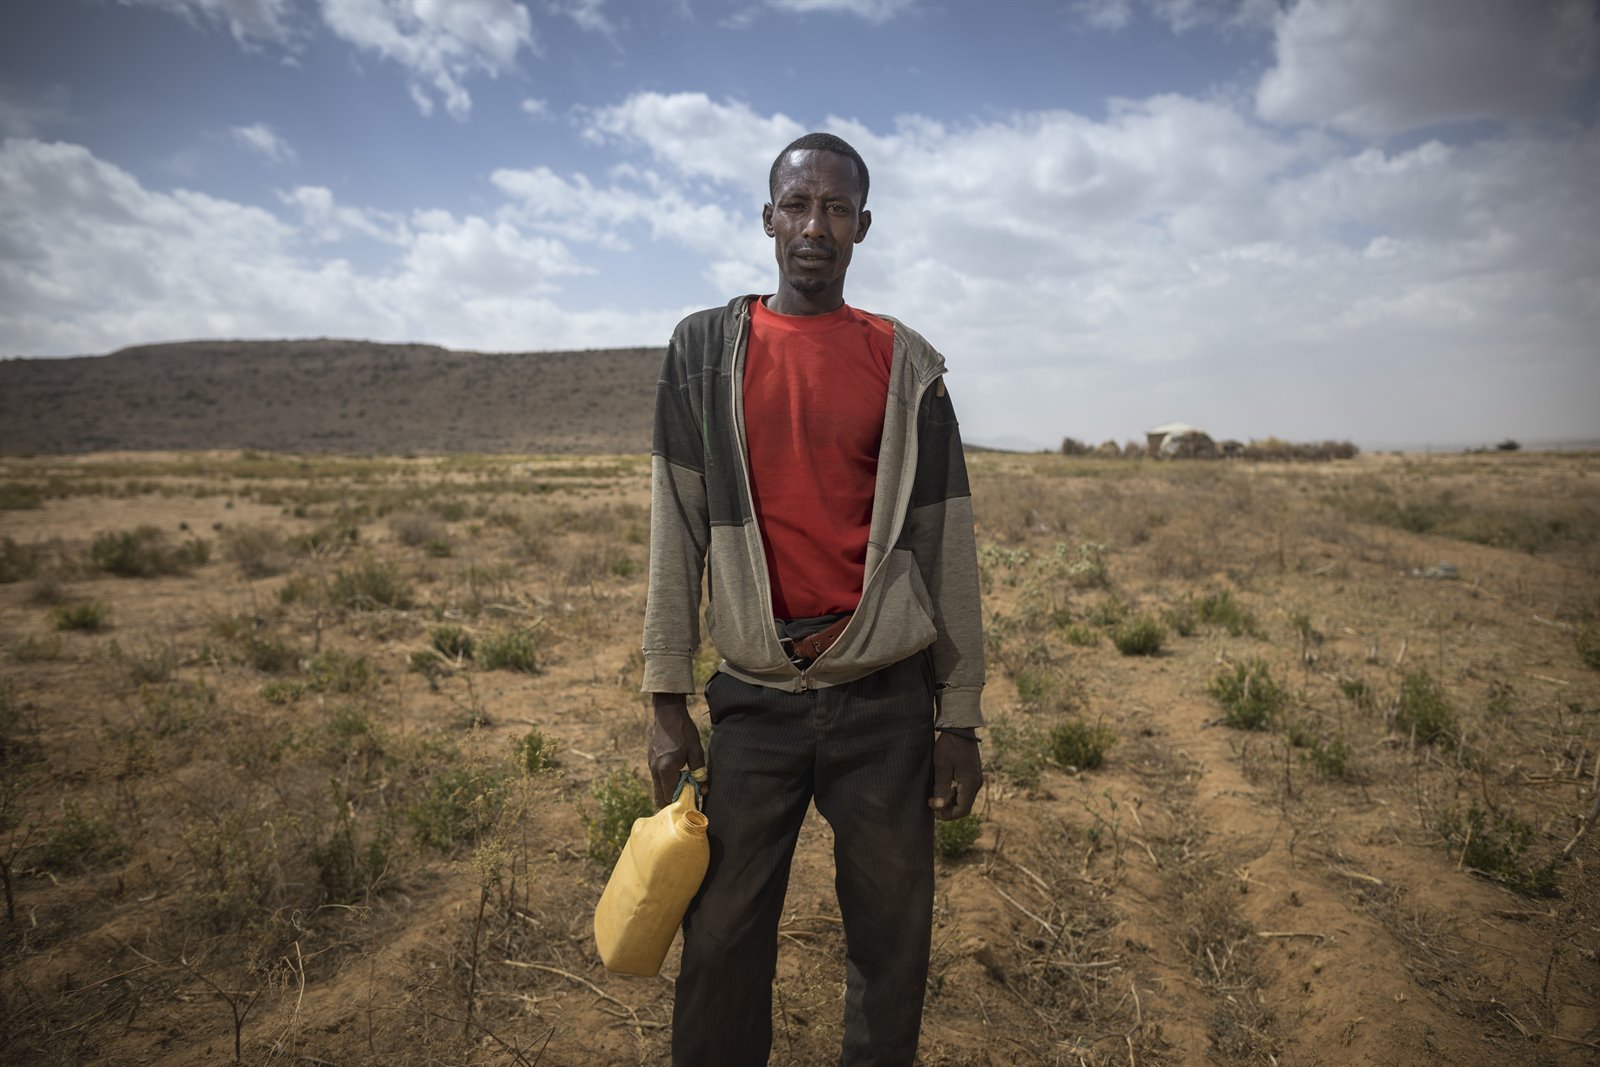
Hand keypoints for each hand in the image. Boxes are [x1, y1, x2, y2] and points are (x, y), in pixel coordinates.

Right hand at [648, 693, 706, 807]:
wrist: (667, 713)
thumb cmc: (683, 731)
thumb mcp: (695, 750)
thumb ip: (699, 771)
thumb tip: (703, 790)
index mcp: (666, 769)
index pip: (670, 797)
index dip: (681, 803)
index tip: (693, 803)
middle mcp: (655, 770)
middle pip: (660, 798)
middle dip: (673, 803)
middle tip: (687, 799)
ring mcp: (651, 766)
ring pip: (657, 789)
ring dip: (669, 792)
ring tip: (684, 787)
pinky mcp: (651, 761)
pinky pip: (657, 780)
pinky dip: (666, 784)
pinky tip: (678, 775)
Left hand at [928, 731, 982, 819]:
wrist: (959, 728)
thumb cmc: (949, 746)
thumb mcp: (942, 767)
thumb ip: (941, 788)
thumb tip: (938, 808)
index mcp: (971, 783)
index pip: (962, 810)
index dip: (947, 814)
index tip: (933, 809)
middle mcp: (977, 783)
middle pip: (964, 806)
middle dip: (948, 809)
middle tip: (932, 802)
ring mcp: (977, 778)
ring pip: (965, 799)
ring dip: (951, 801)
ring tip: (936, 795)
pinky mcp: (973, 774)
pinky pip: (966, 791)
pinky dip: (955, 794)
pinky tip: (943, 787)